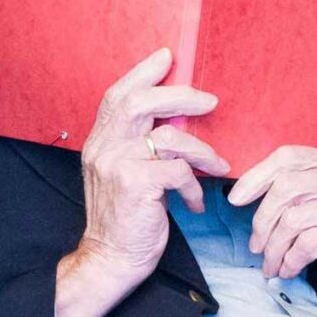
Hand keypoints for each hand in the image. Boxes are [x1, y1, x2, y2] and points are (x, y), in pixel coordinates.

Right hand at [55, 48, 227, 316]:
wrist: (110, 260)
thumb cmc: (126, 216)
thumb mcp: (125, 172)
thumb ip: (139, 144)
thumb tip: (177, 118)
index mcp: (99, 140)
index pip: (118, 94)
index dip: (143, 72)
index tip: (169, 56)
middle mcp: (103, 147)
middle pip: (140, 102)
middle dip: (179, 95)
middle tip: (210, 101)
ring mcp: (117, 165)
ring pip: (169, 137)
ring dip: (201, 150)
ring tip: (217, 165)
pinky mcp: (135, 186)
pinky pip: (178, 172)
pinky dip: (194, 185)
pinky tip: (195, 202)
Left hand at [227, 145, 316, 316]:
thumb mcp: (315, 201)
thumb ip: (290, 190)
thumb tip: (240, 193)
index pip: (286, 157)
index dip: (256, 177)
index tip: (235, 199)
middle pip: (286, 188)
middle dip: (262, 221)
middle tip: (255, 246)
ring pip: (293, 220)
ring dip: (274, 248)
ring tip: (270, 265)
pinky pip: (307, 244)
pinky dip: (290, 260)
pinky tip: (288, 269)